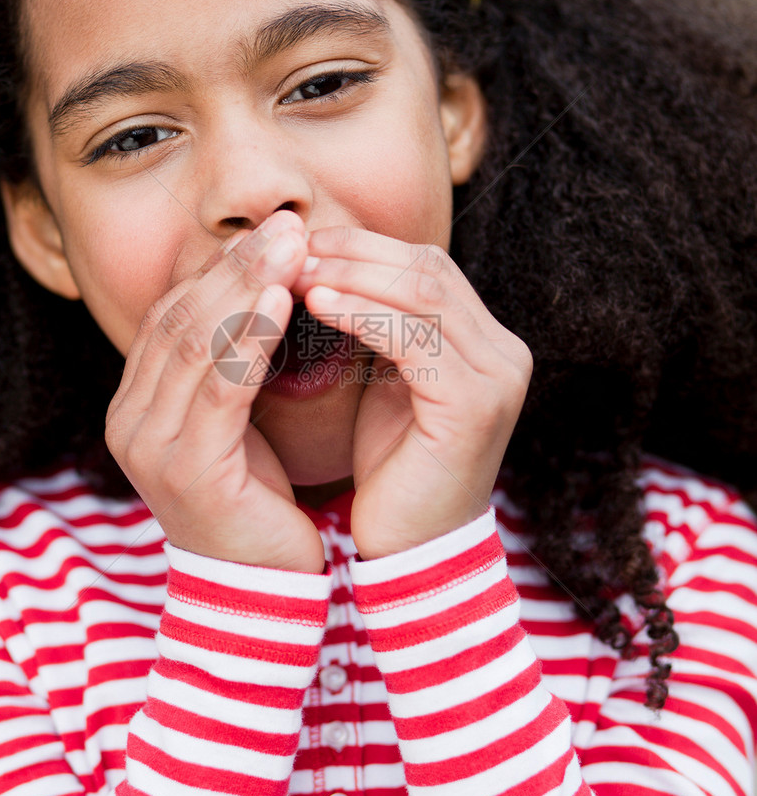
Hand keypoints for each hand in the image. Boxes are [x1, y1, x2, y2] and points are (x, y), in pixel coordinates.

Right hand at [105, 211, 325, 572]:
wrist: (259, 588)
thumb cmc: (256, 499)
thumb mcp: (236, 419)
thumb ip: (232, 361)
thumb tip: (263, 281)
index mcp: (136, 404)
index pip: (171, 315)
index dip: (219, 268)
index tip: (271, 230)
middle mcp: (130, 420)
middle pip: (179, 319)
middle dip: (235, 264)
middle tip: (287, 223)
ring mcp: (152, 446)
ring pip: (196, 344)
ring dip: (246, 287)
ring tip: (291, 246)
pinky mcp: (188, 470)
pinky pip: (221, 388)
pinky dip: (250, 338)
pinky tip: (283, 302)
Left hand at [293, 227, 531, 559]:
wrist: (413, 552)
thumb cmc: (392, 470)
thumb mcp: (385, 383)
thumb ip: (378, 328)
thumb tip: (323, 263)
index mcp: (486, 344)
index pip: (427, 266)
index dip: (364, 247)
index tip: (300, 244)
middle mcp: (504, 353)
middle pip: (428, 268)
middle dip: (355, 251)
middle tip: (290, 249)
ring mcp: (497, 378)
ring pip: (423, 293)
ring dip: (352, 275)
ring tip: (295, 271)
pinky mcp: (474, 406)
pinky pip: (413, 338)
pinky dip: (361, 313)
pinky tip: (315, 305)